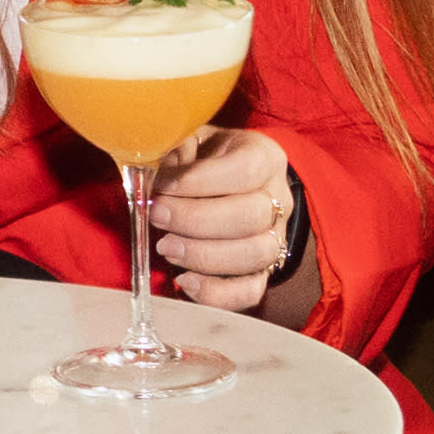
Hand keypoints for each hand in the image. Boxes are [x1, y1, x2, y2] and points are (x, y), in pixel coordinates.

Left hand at [144, 129, 310, 315]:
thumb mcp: (193, 141)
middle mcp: (278, 199)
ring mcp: (276, 238)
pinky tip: (184, 282)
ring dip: (203, 255)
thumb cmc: (206, 160)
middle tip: (157, 216)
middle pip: (250, 216)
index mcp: (264, 158)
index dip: (198, 181)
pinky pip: (250, 291)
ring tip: (166, 247)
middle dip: (196, 220)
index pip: (243, 171)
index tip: (160, 185)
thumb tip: (156, 170)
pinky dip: (216, 293)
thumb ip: (177, 151)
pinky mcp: (263, 271)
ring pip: (255, 254)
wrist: (230, 183)